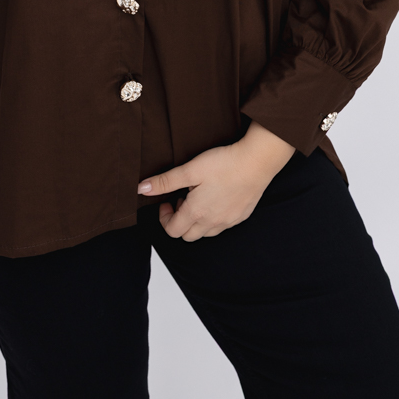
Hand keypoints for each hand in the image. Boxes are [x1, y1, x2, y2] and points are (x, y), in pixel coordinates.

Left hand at [137, 121, 294, 240]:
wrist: (256, 162)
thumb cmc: (224, 164)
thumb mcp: (189, 170)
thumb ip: (165, 181)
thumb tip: (142, 189)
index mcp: (196, 213)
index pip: (172, 231)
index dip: (164, 218)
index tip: (167, 200)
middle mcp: (212, 222)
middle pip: (187, 236)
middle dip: (179, 221)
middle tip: (182, 199)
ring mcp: (228, 221)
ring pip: (205, 233)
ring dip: (196, 221)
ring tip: (198, 197)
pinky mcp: (240, 216)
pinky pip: (222, 226)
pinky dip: (213, 218)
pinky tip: (216, 197)